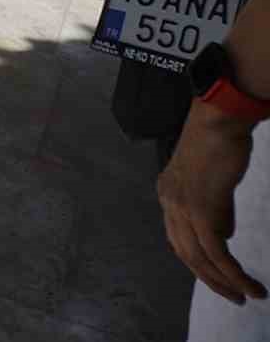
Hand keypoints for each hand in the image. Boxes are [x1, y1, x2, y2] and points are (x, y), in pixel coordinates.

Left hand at [156, 104, 266, 304]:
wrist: (218, 121)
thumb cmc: (220, 143)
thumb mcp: (212, 179)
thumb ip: (215, 207)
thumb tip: (225, 235)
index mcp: (167, 193)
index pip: (177, 237)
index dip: (197, 260)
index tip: (217, 276)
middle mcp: (168, 202)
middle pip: (185, 253)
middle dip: (210, 279)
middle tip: (234, 295)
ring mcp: (182, 206)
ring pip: (201, 258)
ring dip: (225, 282)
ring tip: (248, 295)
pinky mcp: (202, 209)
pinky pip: (216, 252)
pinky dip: (233, 273)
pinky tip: (249, 284)